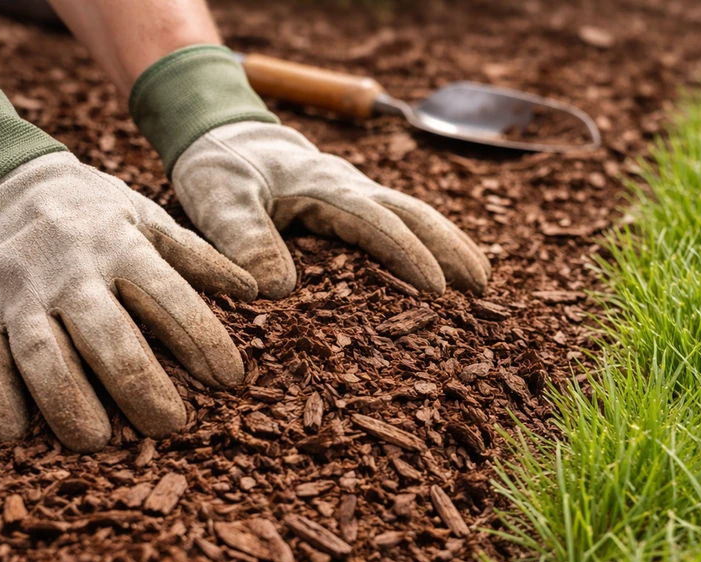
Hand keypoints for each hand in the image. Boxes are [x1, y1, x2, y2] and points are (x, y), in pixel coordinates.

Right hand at [0, 153, 255, 451]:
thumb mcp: (145, 218)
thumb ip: (196, 257)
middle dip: (140, 384)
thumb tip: (257, 289)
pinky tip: (14, 432)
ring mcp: (20, 294)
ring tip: (96, 440)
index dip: (202, 338)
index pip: (169, 297)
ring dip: (68, 400)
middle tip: (171, 426)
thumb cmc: (88, 212)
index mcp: (121, 247)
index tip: (230, 379)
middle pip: (108, 335)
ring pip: (43, 353)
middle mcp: (72, 273)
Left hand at [170, 121, 491, 298]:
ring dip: (450, 244)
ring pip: (416, 214)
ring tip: (480, 280)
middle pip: (414, 214)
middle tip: (482, 287)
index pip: (378, 223)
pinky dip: (431, 239)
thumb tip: (278, 289)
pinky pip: (402, 218)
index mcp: (326, 189)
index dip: (409, 255)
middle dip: (450, 248)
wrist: (223, 134)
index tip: (438, 289)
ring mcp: (358, 192)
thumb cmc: (220, 169)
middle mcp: (351, 187)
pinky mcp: (355, 201)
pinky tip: (446, 264)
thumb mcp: (218, 200)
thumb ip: (242, 237)